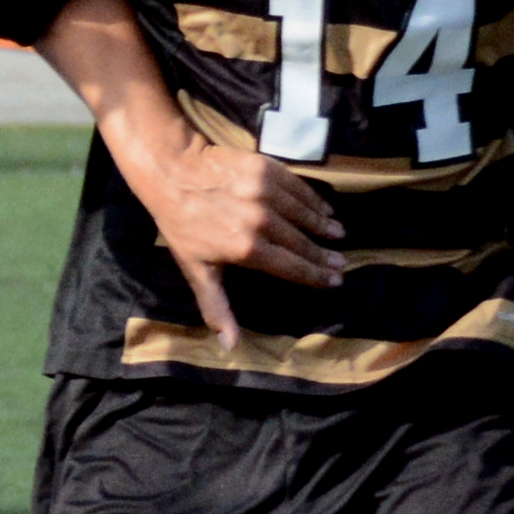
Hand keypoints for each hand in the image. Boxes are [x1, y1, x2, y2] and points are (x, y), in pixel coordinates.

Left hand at [138, 143, 346, 348]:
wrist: (172, 172)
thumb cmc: (182, 225)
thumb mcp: (196, 270)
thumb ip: (217, 307)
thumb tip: (230, 346)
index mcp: (246, 249)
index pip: (291, 267)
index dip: (315, 276)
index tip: (335, 281)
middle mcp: (260, 221)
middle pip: (302, 243)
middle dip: (323, 255)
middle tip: (341, 263)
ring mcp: (265, 192)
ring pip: (304, 214)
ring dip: (323, 225)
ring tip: (338, 234)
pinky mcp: (266, 168)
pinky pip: (298, 188)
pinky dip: (314, 199)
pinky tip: (324, 207)